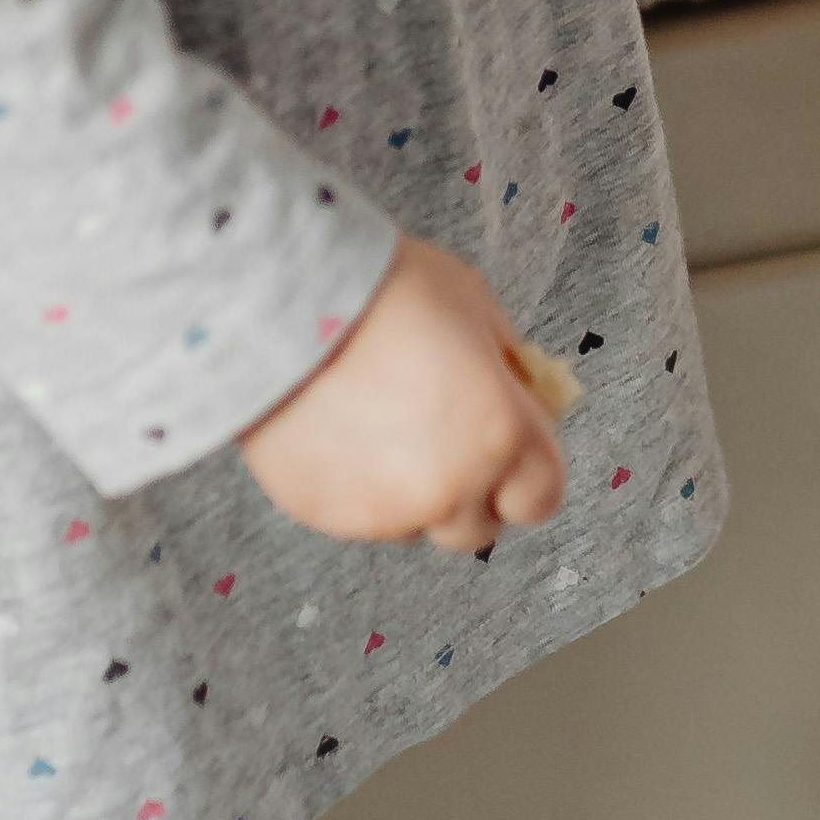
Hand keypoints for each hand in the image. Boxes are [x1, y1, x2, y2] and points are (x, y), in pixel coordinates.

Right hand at [238, 233, 568, 554]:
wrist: (279, 306)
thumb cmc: (384, 291)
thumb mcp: (474, 305)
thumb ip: (503, 362)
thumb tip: (515, 387)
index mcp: (501, 434)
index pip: (541, 497)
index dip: (528, 475)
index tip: (509, 449)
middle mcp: (451, 487)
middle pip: (478, 528)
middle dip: (470, 494)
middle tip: (441, 441)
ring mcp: (386, 511)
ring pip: (415, 526)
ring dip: (411, 494)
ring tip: (380, 432)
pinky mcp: (329, 517)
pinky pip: (359, 518)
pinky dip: (358, 489)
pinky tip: (339, 435)